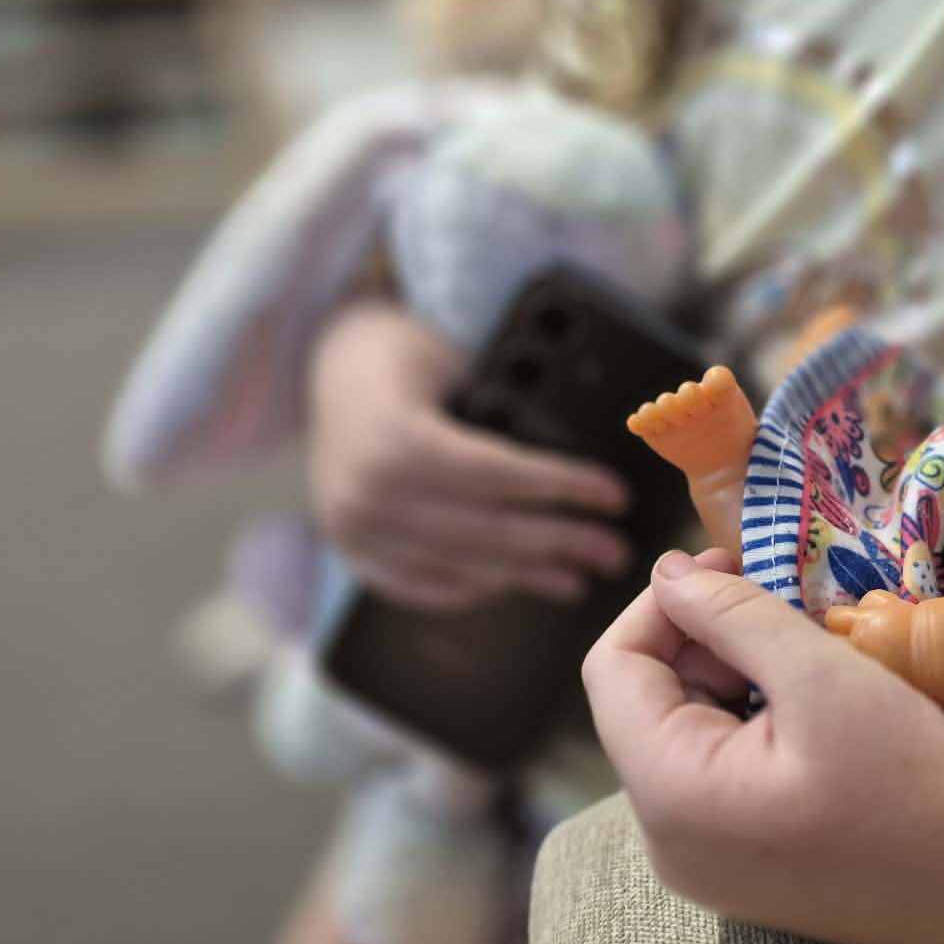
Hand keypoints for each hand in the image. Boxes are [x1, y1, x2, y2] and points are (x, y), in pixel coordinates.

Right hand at [308, 299, 630, 610]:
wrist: (330, 364)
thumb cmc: (404, 354)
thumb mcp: (452, 360)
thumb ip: (500, 408)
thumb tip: (575, 462)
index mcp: (398, 438)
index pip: (497, 475)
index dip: (562, 488)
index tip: (613, 496)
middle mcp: (370, 493)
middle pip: (487, 531)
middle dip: (560, 542)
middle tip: (613, 550)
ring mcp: (354, 529)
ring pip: (458, 565)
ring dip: (526, 576)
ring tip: (576, 578)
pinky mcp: (349, 549)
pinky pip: (418, 586)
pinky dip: (469, 589)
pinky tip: (510, 585)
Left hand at [582, 550, 943, 943]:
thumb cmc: (916, 775)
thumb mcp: (820, 675)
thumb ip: (732, 614)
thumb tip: (667, 571)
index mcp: (672, 795)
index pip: (612, 670)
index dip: (662, 601)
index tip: (731, 559)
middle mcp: (671, 844)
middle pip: (644, 704)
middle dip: (702, 638)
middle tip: (781, 599)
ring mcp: (708, 867)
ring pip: (684, 736)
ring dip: (729, 676)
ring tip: (802, 646)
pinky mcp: (748, 873)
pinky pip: (718, 777)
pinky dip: (750, 722)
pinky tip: (812, 704)